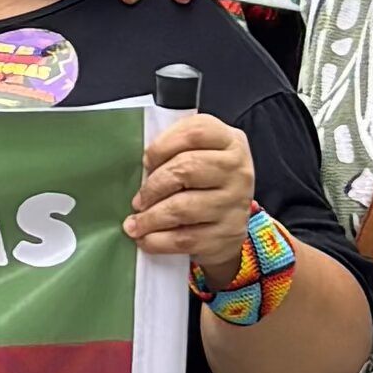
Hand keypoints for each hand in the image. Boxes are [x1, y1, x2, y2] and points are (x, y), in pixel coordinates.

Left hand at [128, 112, 261, 273]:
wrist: (229, 222)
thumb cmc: (203, 181)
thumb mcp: (198, 155)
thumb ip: (173, 151)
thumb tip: (137, 169)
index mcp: (229, 141)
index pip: (195, 132)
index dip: (162, 145)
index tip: (145, 162)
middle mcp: (238, 169)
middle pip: (186, 169)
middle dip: (152, 186)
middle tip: (137, 200)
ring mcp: (236, 203)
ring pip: (183, 208)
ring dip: (150, 217)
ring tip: (135, 223)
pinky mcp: (229, 234)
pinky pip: (185, 238)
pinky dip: (158, 240)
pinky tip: (145, 239)